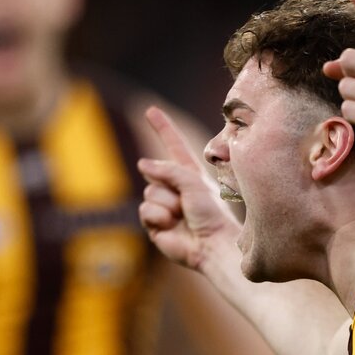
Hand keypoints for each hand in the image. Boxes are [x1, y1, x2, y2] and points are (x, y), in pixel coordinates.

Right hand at [137, 106, 231, 269]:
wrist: (211, 244)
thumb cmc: (211, 213)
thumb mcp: (194, 182)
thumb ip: (169, 169)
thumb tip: (143, 164)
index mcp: (190, 175)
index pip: (174, 146)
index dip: (163, 128)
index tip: (150, 110)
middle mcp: (176, 188)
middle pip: (154, 172)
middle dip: (169, 186)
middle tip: (187, 203)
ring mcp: (164, 206)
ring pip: (149, 192)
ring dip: (166, 203)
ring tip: (183, 215)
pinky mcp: (155, 224)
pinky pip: (144, 211)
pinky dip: (158, 217)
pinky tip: (172, 226)